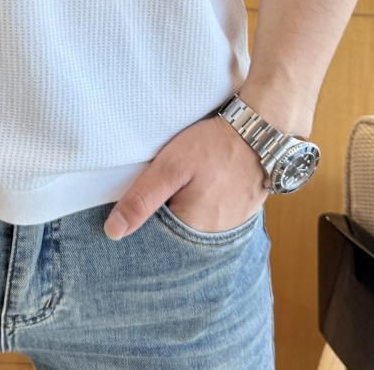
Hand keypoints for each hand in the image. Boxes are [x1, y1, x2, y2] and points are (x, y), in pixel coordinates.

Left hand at [103, 113, 267, 238]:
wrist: (260, 131)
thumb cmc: (214, 147)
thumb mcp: (171, 167)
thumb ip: (142, 199)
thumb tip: (113, 232)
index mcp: (192, 233)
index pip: (155, 242)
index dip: (141, 223)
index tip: (134, 206)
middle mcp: (213, 239)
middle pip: (174, 236)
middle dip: (161, 218)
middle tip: (161, 189)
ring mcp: (230, 228)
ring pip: (192, 226)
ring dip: (181, 211)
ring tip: (178, 187)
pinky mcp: (239, 215)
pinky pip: (210, 218)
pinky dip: (199, 206)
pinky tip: (196, 188)